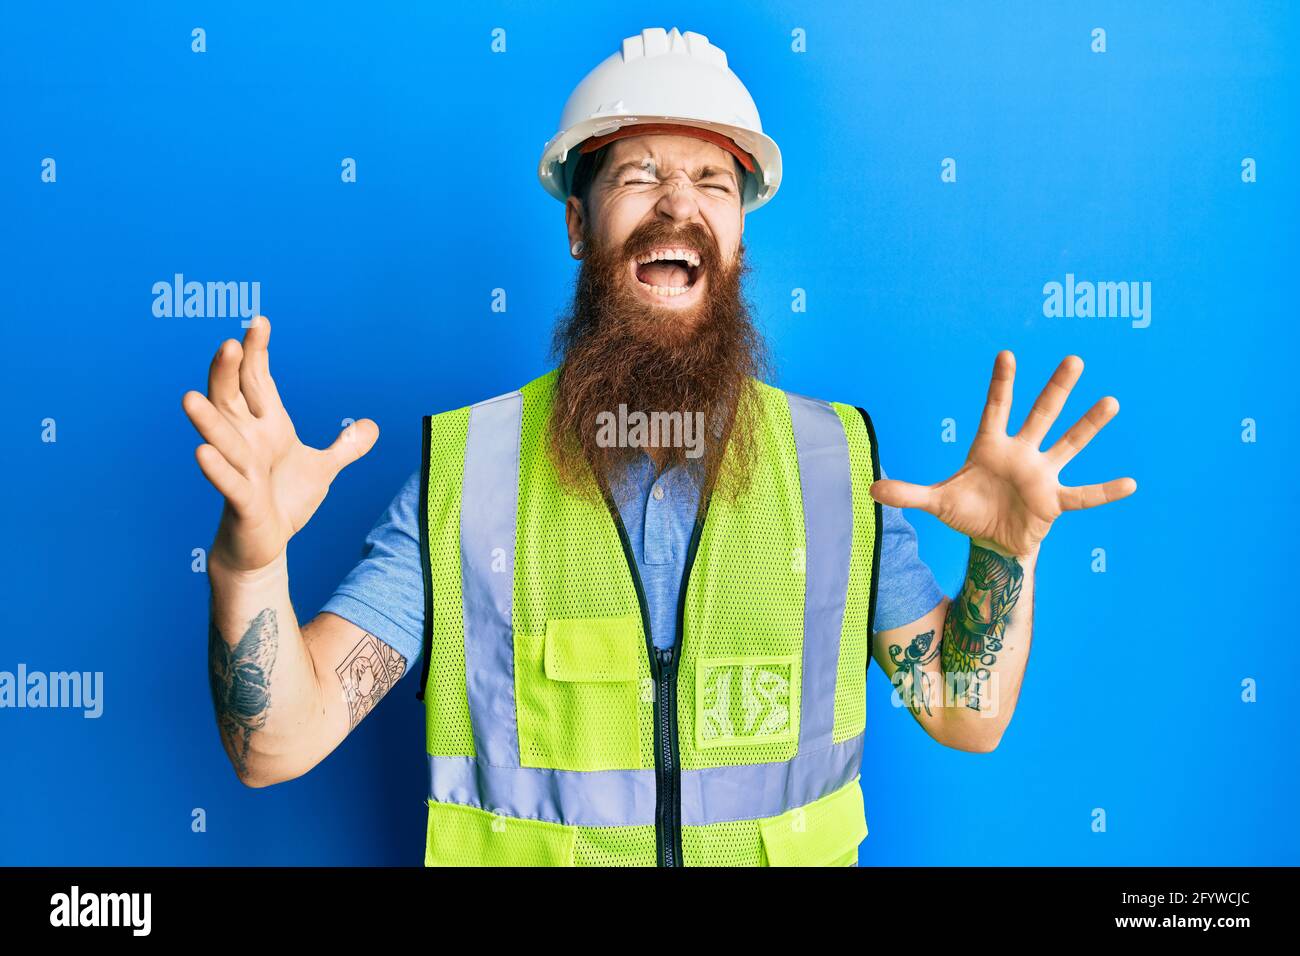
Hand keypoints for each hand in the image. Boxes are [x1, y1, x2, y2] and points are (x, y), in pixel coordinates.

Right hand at [181, 316, 378, 571]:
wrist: (263, 546)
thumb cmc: (283, 502)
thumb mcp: (322, 470)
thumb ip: (345, 447)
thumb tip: (371, 426)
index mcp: (267, 427)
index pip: (258, 382)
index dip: (257, 353)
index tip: (259, 322)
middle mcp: (247, 441)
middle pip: (231, 399)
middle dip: (228, 373)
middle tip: (228, 343)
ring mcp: (240, 469)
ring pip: (220, 438)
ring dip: (207, 419)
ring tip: (189, 396)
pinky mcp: (240, 501)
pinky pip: (227, 482)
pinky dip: (216, 469)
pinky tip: (202, 453)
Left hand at [869, 351, 1135, 557]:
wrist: (991, 542)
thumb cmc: (967, 512)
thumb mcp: (936, 501)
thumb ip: (908, 493)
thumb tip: (871, 490)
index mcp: (990, 447)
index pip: (995, 408)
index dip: (1000, 384)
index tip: (1006, 354)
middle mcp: (1021, 453)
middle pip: (1040, 415)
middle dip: (1055, 389)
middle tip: (1074, 359)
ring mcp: (1041, 474)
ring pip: (1068, 444)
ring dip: (1088, 425)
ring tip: (1111, 402)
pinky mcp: (1054, 501)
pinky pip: (1084, 495)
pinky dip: (1105, 491)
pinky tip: (1131, 483)